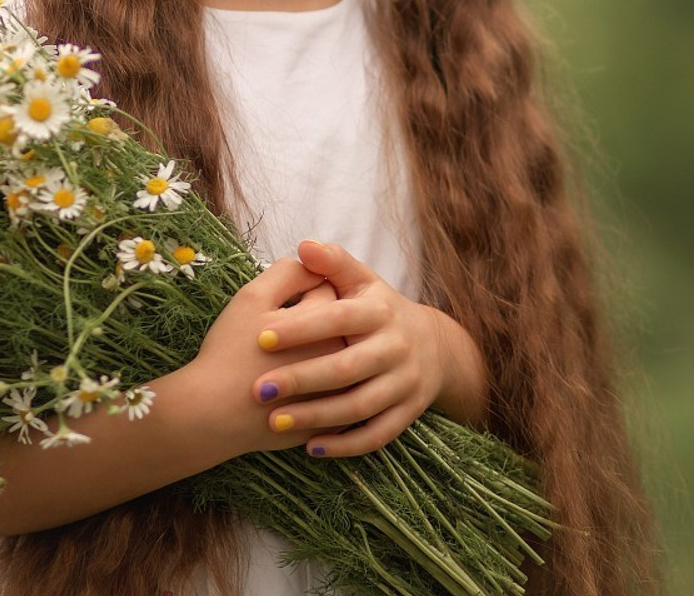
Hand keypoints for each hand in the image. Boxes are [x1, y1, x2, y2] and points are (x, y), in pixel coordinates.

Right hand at [190, 258, 347, 459]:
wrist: (213, 416)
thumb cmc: (229, 352)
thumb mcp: (253, 297)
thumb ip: (288, 272)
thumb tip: (311, 265)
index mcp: (327, 325)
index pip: (327, 288)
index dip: (300, 290)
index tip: (278, 305)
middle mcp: (341, 359)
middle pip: (335, 324)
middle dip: (313, 321)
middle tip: (279, 333)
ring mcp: (338, 394)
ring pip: (334, 359)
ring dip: (317, 353)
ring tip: (283, 359)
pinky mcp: (328, 422)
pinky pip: (329, 394)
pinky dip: (316, 388)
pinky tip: (289, 388)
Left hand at [250, 240, 486, 456]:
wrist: (435, 346)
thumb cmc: (379, 309)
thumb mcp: (362, 280)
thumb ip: (333, 263)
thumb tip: (304, 245)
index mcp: (380, 311)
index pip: (337, 318)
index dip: (300, 328)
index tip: (261, 337)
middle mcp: (396, 348)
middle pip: (346, 368)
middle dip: (301, 379)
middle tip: (258, 389)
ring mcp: (405, 384)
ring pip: (359, 406)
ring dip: (316, 416)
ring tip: (274, 420)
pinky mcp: (408, 414)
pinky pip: (377, 436)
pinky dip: (345, 445)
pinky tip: (310, 447)